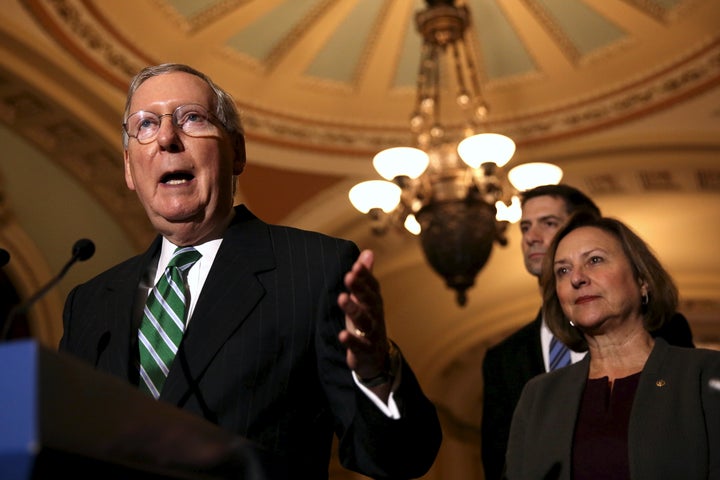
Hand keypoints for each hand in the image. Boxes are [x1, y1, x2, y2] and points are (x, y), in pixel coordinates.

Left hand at [338, 249, 389, 381]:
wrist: (375, 357)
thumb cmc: (366, 321)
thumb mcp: (365, 299)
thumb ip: (365, 277)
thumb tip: (368, 252)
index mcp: (374, 301)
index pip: (372, 286)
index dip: (365, 276)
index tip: (356, 266)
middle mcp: (375, 315)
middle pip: (369, 300)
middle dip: (360, 288)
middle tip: (349, 276)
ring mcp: (372, 333)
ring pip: (364, 320)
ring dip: (353, 309)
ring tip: (341, 298)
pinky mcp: (366, 351)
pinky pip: (359, 346)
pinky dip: (351, 341)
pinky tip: (341, 335)